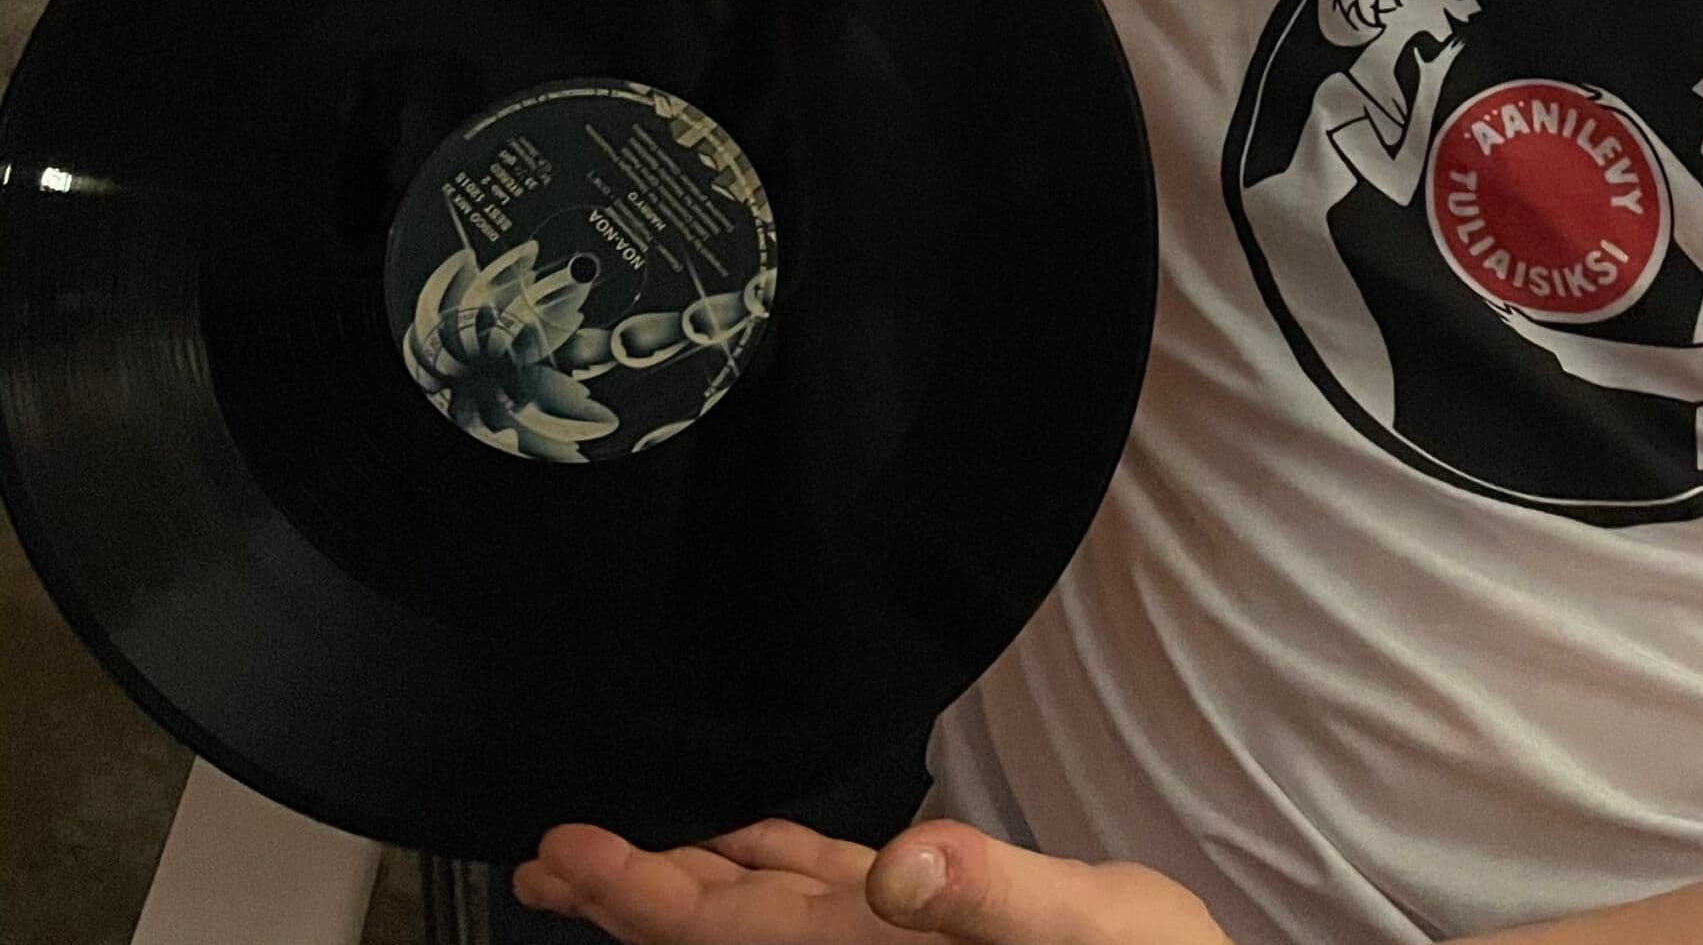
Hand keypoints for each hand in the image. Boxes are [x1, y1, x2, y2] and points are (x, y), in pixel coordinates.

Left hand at [514, 815, 1233, 944]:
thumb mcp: (1080, 929)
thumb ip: (989, 898)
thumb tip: (901, 866)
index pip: (720, 933)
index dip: (634, 894)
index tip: (560, 855)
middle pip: (711, 935)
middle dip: (623, 898)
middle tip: (543, 859)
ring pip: (751, 918)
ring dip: (676, 887)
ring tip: (604, 861)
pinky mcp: (924, 930)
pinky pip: (817, 898)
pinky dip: (767, 866)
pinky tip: (747, 845)